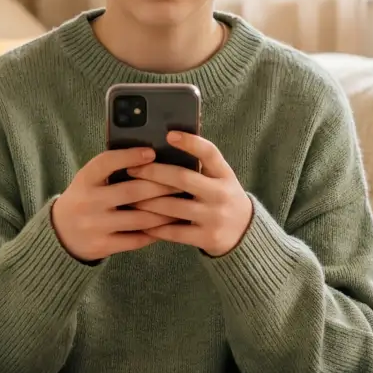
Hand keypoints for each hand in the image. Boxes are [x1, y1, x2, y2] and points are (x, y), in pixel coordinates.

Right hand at [50, 147, 184, 261]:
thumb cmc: (85, 199)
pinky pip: (137, 239)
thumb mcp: (89, 181)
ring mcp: (95, 226)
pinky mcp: (103, 246)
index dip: (129, 156)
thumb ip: (111, 170)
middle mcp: (88, 202)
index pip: (106, 163)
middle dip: (161, 186)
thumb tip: (150, 156)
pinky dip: (156, 233)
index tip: (152, 152)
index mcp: (84, 180)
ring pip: (140, 218)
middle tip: (182, 182)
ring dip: (165, 212)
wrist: (61, 234)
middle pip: (132, 192)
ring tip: (183, 205)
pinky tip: (170, 226)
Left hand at [123, 131, 253, 257]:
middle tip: (132, 169)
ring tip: (128, 196)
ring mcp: (214, 217)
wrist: (244, 232)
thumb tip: (165, 145)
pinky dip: (154, 227)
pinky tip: (139, 221)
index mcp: (224, 174)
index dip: (190, 142)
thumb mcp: (220, 179)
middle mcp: (221, 194)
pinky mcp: (207, 237)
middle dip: (153, 172)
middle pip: (183, 178)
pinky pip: (173, 232)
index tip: (169, 135)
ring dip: (147, 201)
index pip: (209, 153)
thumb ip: (200, 166)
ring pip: (172, 206)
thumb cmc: (221, 198)